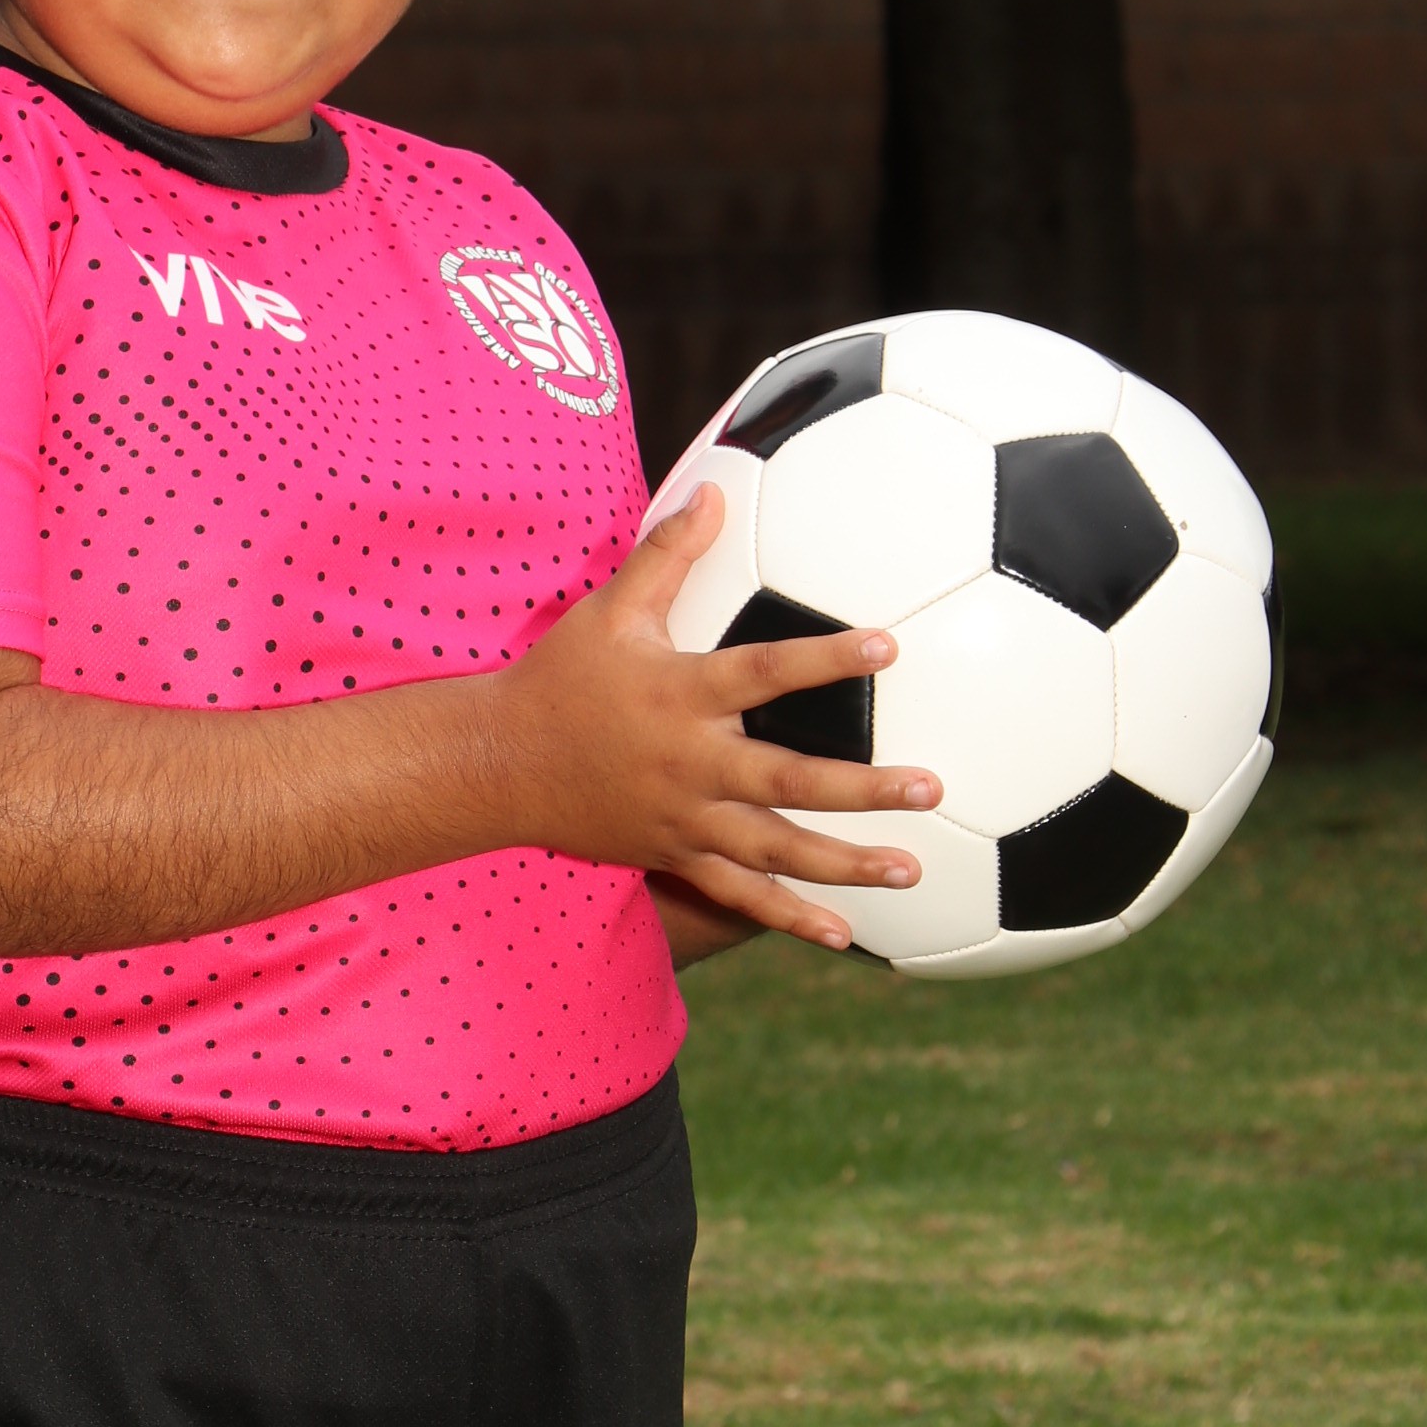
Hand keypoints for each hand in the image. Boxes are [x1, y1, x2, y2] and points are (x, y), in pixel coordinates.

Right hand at [489, 484, 941, 952]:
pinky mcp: (674, 855)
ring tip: (910, 868)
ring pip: (774, 849)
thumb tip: (712, 492)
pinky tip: (844, 933)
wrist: (496, 765)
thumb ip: (667, 553)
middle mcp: (689, 763)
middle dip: (862, 787)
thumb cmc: (560, 678)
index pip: (764, 673)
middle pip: (788, 781)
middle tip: (929, 786)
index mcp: (680, 694)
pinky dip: (789, 916)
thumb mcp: (610, 609)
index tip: (887, 645)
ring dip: (844, 863)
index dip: (825, 660)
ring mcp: (683, 818)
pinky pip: (738, 894)